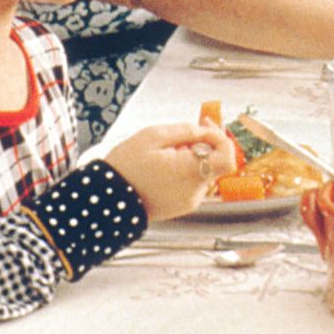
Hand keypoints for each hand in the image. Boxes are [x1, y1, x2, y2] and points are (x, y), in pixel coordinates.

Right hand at [104, 122, 233, 221]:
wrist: (106, 201)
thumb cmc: (125, 167)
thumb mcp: (153, 136)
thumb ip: (186, 131)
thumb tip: (206, 131)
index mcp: (191, 172)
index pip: (227, 157)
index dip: (220, 138)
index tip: (205, 126)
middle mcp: (195, 190)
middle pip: (216, 162)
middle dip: (204, 145)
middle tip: (184, 135)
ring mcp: (190, 201)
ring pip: (204, 172)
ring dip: (193, 158)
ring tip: (166, 153)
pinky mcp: (182, 207)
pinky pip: (193, 183)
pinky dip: (186, 172)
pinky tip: (165, 167)